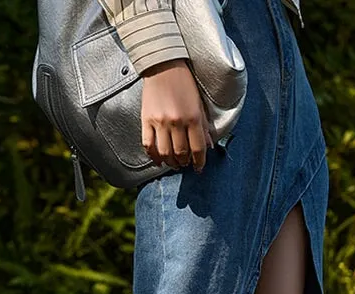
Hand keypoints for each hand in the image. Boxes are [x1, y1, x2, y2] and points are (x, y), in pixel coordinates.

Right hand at [141, 58, 214, 172]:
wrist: (163, 65)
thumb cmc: (183, 83)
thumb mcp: (199, 103)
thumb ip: (203, 126)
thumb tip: (208, 146)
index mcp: (193, 117)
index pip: (197, 148)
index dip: (199, 162)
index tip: (198, 168)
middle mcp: (177, 122)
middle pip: (181, 153)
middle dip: (184, 163)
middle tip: (184, 164)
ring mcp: (160, 122)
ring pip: (165, 153)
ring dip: (170, 162)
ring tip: (173, 163)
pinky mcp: (146, 120)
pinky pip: (148, 145)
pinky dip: (154, 156)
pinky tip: (158, 160)